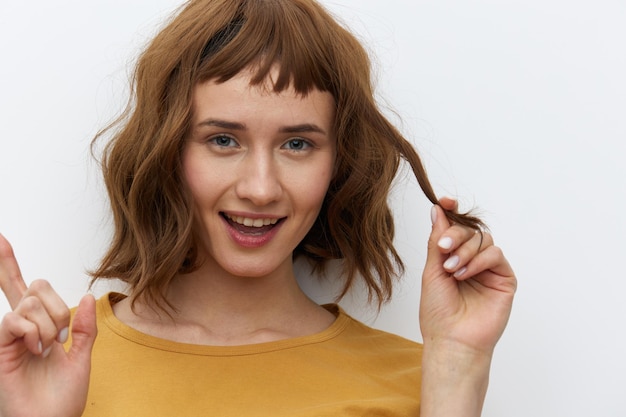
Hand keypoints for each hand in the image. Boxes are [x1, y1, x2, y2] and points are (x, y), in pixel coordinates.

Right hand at [0, 233, 96, 416]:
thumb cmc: (63, 398)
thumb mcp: (83, 357)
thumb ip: (86, 328)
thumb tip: (88, 297)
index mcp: (42, 327)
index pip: (26, 289)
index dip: (9, 264)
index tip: (0, 239)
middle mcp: (24, 328)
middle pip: (31, 286)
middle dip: (54, 303)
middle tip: (62, 336)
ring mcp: (11, 337)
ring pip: (29, 302)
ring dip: (50, 324)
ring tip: (50, 349)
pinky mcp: (2, 349)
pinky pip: (14, 320)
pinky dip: (33, 332)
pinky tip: (37, 350)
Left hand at [420, 198, 515, 354]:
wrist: (452, 339)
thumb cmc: (437, 311)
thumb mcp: (431, 270)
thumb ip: (437, 240)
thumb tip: (437, 211)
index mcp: (452, 257)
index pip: (455, 227)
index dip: (452, 211)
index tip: (446, 201)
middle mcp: (471, 260)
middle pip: (469, 230)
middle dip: (456, 235)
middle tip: (443, 248)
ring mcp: (488, 269)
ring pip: (483, 239)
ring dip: (466, 250)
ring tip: (452, 270)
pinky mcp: (504, 278)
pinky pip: (495, 255)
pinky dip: (479, 260)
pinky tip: (465, 274)